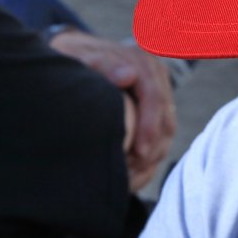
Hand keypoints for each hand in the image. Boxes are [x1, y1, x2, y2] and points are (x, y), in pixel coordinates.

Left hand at [49, 31, 176, 191]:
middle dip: (151, 150)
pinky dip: (148, 161)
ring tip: (128, 179)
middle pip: (166, 120)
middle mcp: (156, 76)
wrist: (72, 58)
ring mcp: (158, 93)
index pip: (155, 97)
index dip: (149, 126)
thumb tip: (129, 76)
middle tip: (131, 175)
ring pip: (167, 133)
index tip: (138, 153)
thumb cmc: (71, 60)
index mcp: (142, 60)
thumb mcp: (79, 57)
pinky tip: (130, 177)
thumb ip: (102, 64)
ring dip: (150, 159)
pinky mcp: (154, 110)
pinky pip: (161, 140)